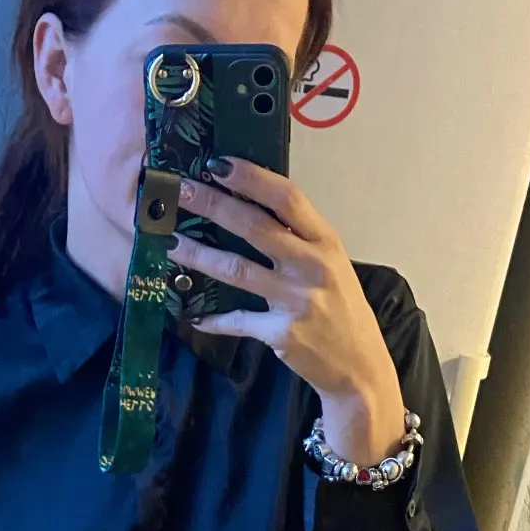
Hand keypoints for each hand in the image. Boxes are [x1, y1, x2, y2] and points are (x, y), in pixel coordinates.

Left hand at [170, 159, 406, 467]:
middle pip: (255, 227)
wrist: (359, 366)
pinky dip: (213, 319)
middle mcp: (313, 266)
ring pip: (237, 270)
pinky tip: (193, 315)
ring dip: (199, 255)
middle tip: (178, 191)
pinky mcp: (282, 333)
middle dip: (212, 205)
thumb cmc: (341, 309)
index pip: (287, 198)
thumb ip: (298, 240)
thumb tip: (248, 208)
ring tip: (170, 243)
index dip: (251, 178)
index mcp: (325, 242)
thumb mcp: (330, 265)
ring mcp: (297, 301)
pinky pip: (238, 321)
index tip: (217, 164)